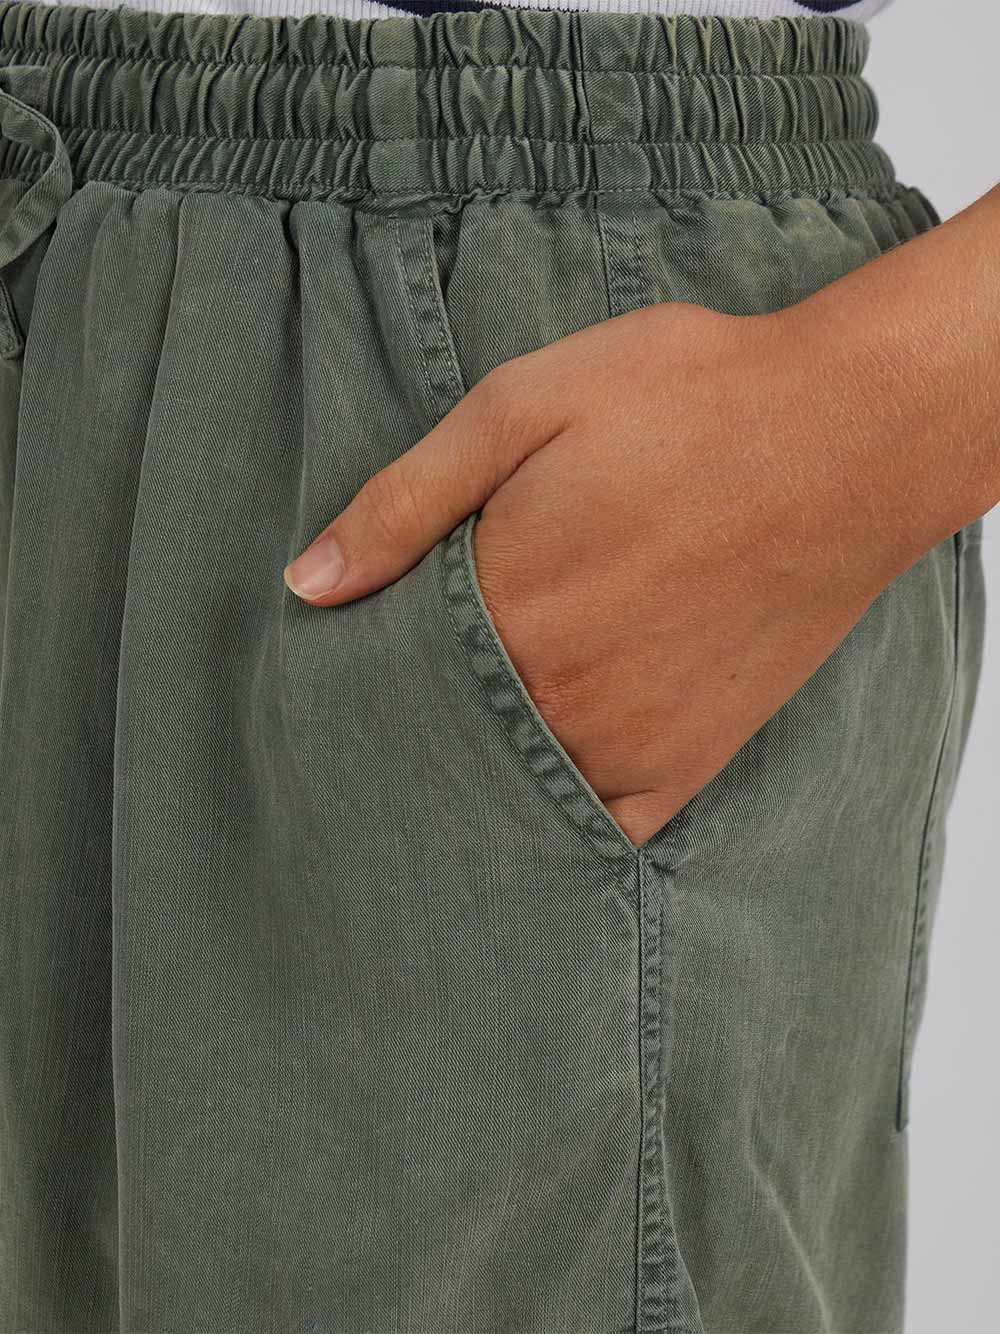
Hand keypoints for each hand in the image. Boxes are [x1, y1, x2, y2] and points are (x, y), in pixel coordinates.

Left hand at [284, 300, 952, 847]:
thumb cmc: (687, 404)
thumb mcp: (522, 410)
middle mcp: (557, 698)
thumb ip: (406, 502)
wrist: (848, 435)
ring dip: (471, 781)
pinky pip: (606, 830)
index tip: (334, 673)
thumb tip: (309, 583)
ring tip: (446, 761)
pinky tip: (537, 803)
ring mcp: (629, 741)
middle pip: (440, 744)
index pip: (385, 678)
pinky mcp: (690, 760)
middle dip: (403, 731)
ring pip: (511, 795)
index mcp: (502, 611)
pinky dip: (561, 823)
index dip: (355, 673)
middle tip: (373, 726)